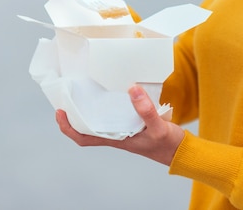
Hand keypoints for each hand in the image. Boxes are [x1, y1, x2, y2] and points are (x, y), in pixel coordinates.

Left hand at [56, 85, 184, 166]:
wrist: (183, 152)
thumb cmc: (168, 145)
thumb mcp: (158, 127)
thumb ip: (145, 110)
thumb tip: (132, 89)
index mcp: (116, 139)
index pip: (83, 137)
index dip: (68, 127)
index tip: (60, 112)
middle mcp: (116, 135)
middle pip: (86, 127)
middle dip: (74, 114)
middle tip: (66, 95)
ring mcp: (123, 129)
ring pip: (99, 120)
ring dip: (89, 108)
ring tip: (83, 90)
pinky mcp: (132, 123)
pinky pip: (113, 114)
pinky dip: (107, 105)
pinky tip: (110, 93)